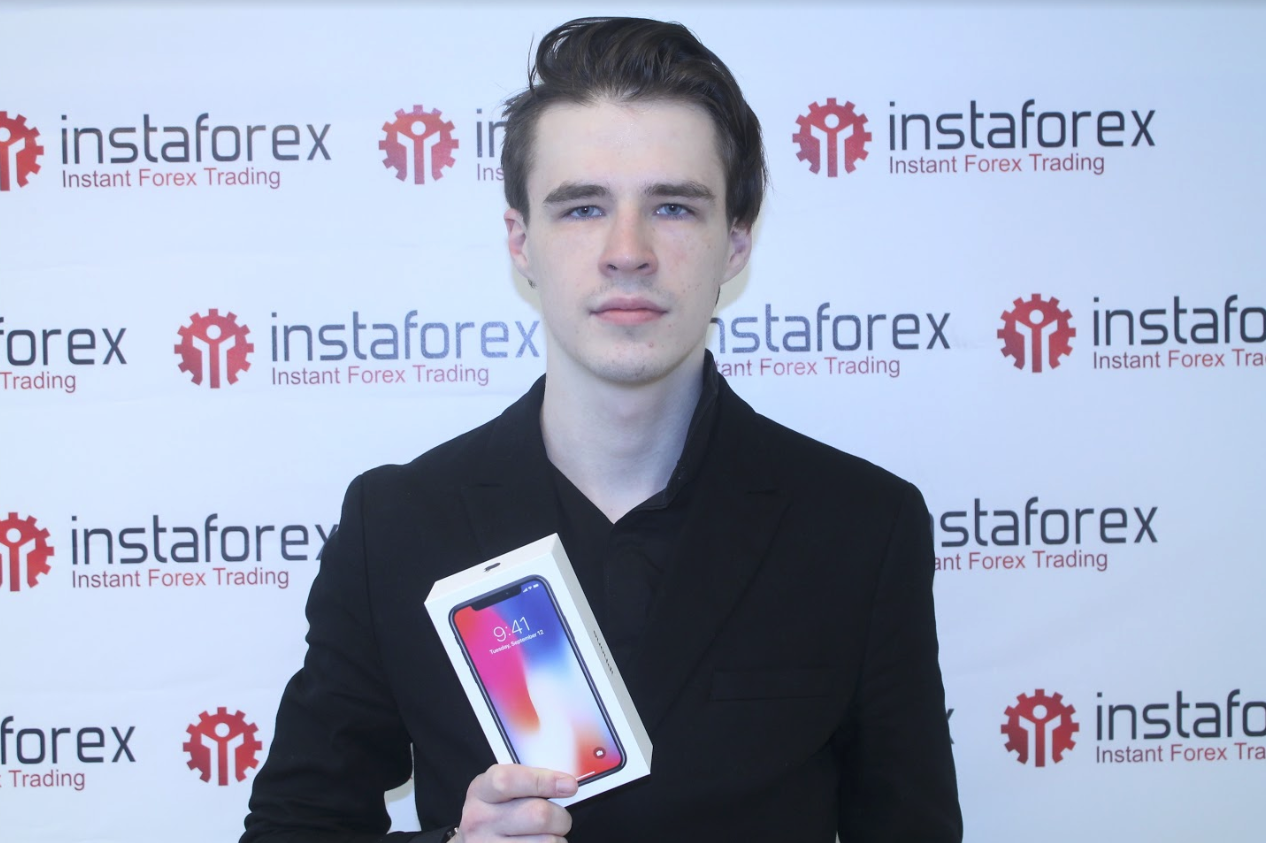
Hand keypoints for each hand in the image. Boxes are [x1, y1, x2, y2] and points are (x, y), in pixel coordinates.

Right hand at [453, 763, 575, 841]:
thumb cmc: (495, 813)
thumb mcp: (501, 791)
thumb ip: (529, 782)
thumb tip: (566, 784)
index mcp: (481, 791)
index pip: (510, 781)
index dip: (544, 781)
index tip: (568, 785)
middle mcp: (480, 820)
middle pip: (538, 815)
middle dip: (561, 817)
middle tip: (560, 818)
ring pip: (547, 842)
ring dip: (557, 839)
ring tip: (546, 835)